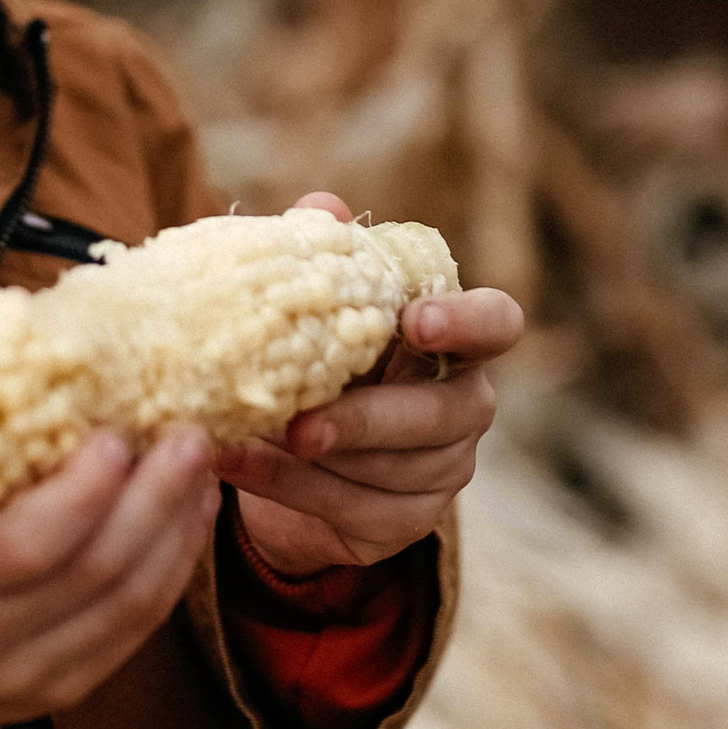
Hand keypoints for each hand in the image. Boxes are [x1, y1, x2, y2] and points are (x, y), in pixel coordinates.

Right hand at [0, 427, 220, 726]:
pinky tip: (190, 517)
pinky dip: (173, 569)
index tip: (115, 434)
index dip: (83, 491)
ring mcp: (18, 674)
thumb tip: (27, 350)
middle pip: (90, 571)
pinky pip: (133, 631)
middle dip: (153, 498)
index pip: (22, 543)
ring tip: (201, 466)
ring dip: (176, 528)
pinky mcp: (57, 689)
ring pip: (125, 603)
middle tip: (186, 435)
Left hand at [209, 192, 523, 576]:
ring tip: (237, 435)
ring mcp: (442, 472)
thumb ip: (326, 257)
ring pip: (388, 471)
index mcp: (454, 341)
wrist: (290, 456)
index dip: (468, 321)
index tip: (416, 320)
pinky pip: (348, 509)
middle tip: (302, 423)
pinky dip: (283, 488)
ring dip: (308, 460)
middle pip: (439, 415)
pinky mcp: (404, 524)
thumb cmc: (319, 358)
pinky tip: (229, 463)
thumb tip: (320, 204)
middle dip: (367, 420)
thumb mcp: (316, 308)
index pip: (498, 324)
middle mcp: (464, 406)